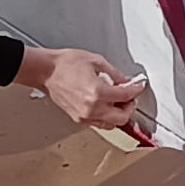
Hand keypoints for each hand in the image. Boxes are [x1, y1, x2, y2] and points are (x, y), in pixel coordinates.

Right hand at [31, 45, 151, 133]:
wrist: (46, 71)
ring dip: (119, 114)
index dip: (136, 90)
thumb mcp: (96, 61)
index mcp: (97, 92)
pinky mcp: (78, 118)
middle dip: (130, 107)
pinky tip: (106, 105)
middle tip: (131, 96)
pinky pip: (99, 124)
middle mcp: (91, 108)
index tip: (138, 87)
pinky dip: (107, 117)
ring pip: (111, 124)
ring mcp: (84, 116)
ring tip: (119, 101)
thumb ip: (115, 74)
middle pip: (122, 118)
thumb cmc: (65, 64)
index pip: (125, 96)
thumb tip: (126, 81)